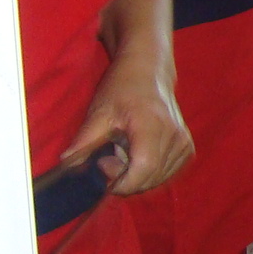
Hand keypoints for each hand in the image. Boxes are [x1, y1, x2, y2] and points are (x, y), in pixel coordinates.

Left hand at [61, 58, 192, 195]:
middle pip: (149, 179)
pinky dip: (150, 173)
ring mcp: (183, 143)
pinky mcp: (187, 148)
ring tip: (124, 153)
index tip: (103, 168)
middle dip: (124, 179)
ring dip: (137, 177)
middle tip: (108, 158)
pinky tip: (139, 156)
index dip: (121, 181)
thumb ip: (84, 142)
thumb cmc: (123, 88)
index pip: (143, 169)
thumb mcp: (99, 112)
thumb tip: (66, 165)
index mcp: (152, 126)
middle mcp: (174, 137)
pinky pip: (166, 174)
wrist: (149, 72)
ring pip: (157, 179)